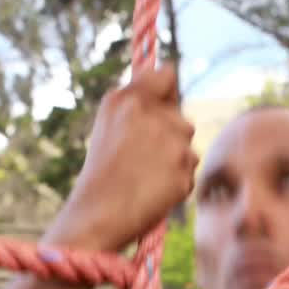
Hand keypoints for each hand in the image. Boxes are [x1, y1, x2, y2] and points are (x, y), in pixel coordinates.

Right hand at [48, 64, 196, 252]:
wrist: (99, 213)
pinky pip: (189, 171)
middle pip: (183, 119)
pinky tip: (154, 189)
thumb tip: (169, 75)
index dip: (168, 91)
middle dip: (170, 135)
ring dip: (174, 158)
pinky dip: (177, 181)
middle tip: (141, 156)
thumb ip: (137, 95)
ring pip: (188, 146)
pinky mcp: (184, 172)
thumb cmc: (102, 169)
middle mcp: (155, 117)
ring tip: (145, 174)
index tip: (162, 103)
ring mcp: (174, 145)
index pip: (168, 76)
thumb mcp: (108, 121)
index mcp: (130, 101)